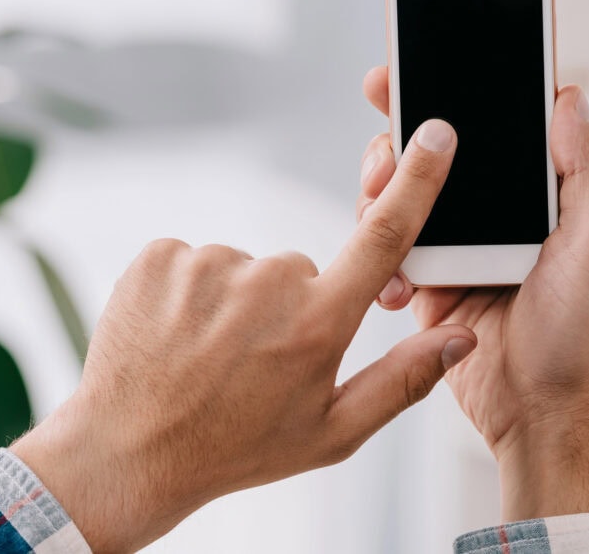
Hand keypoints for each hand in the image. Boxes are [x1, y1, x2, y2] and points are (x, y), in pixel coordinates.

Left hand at [14, 119, 477, 552]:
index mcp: (318, 323)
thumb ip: (402, 381)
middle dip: (287, 305)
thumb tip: (460, 337)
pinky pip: (194, 260)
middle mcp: (267, 282)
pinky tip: (175, 336)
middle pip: (299, 269)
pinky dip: (189, 292)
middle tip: (252, 361)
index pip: (383, 237)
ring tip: (206, 355)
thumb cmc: (235, 447)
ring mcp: (208, 264)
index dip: (416, 181)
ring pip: (243, 268)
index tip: (434, 135)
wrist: (128, 452)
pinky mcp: (160, 255)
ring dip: (233, 301)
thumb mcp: (330, 433)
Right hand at [358, 67, 588, 519]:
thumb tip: (568, 98)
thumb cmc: (588, 338)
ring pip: (402, 193)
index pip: (498, 124)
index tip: (421, 62)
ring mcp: (457, 244)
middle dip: (401, 135)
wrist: (543, 413)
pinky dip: (376, 252)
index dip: (459, 88)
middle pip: (436, 151)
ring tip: (377, 202)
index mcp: (542, 194)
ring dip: (382, 191)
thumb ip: (587, 169)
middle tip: (384, 131)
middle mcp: (497, 212)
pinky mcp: (427, 279)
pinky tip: (393, 275)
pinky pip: (386, 247)